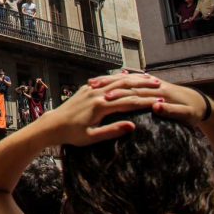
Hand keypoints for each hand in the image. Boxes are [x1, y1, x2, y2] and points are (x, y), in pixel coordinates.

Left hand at [45, 73, 161, 146]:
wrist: (52, 124)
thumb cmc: (72, 134)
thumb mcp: (92, 137)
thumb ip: (112, 131)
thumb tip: (132, 126)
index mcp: (100, 106)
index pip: (128, 102)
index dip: (145, 102)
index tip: (160, 102)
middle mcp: (96, 94)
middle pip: (124, 87)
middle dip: (143, 85)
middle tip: (160, 85)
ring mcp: (90, 89)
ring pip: (115, 81)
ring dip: (133, 79)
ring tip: (148, 79)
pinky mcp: (86, 88)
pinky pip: (106, 80)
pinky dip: (119, 78)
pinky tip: (127, 77)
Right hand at [90, 71, 205, 125]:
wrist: (204, 106)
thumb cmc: (194, 111)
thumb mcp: (188, 114)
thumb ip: (173, 111)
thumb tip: (156, 108)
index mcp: (162, 92)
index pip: (136, 92)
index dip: (119, 94)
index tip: (104, 97)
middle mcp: (155, 84)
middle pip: (129, 82)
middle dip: (109, 84)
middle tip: (91, 86)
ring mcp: (153, 83)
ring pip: (128, 79)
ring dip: (112, 80)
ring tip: (95, 83)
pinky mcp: (153, 85)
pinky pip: (132, 81)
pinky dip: (119, 80)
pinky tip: (109, 83)